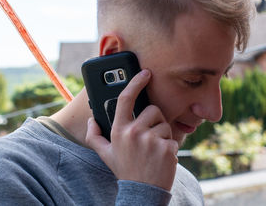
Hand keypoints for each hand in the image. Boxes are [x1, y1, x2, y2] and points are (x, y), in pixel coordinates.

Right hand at [86, 69, 178, 190]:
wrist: (142, 193)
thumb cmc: (125, 170)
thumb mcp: (106, 154)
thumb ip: (95, 136)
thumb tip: (91, 120)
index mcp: (119, 130)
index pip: (126, 99)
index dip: (135, 82)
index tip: (145, 73)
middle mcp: (134, 133)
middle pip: (153, 110)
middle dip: (154, 121)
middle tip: (149, 138)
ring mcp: (151, 140)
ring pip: (165, 124)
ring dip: (163, 135)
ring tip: (154, 151)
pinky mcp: (166, 148)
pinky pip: (173, 138)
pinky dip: (170, 148)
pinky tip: (162, 159)